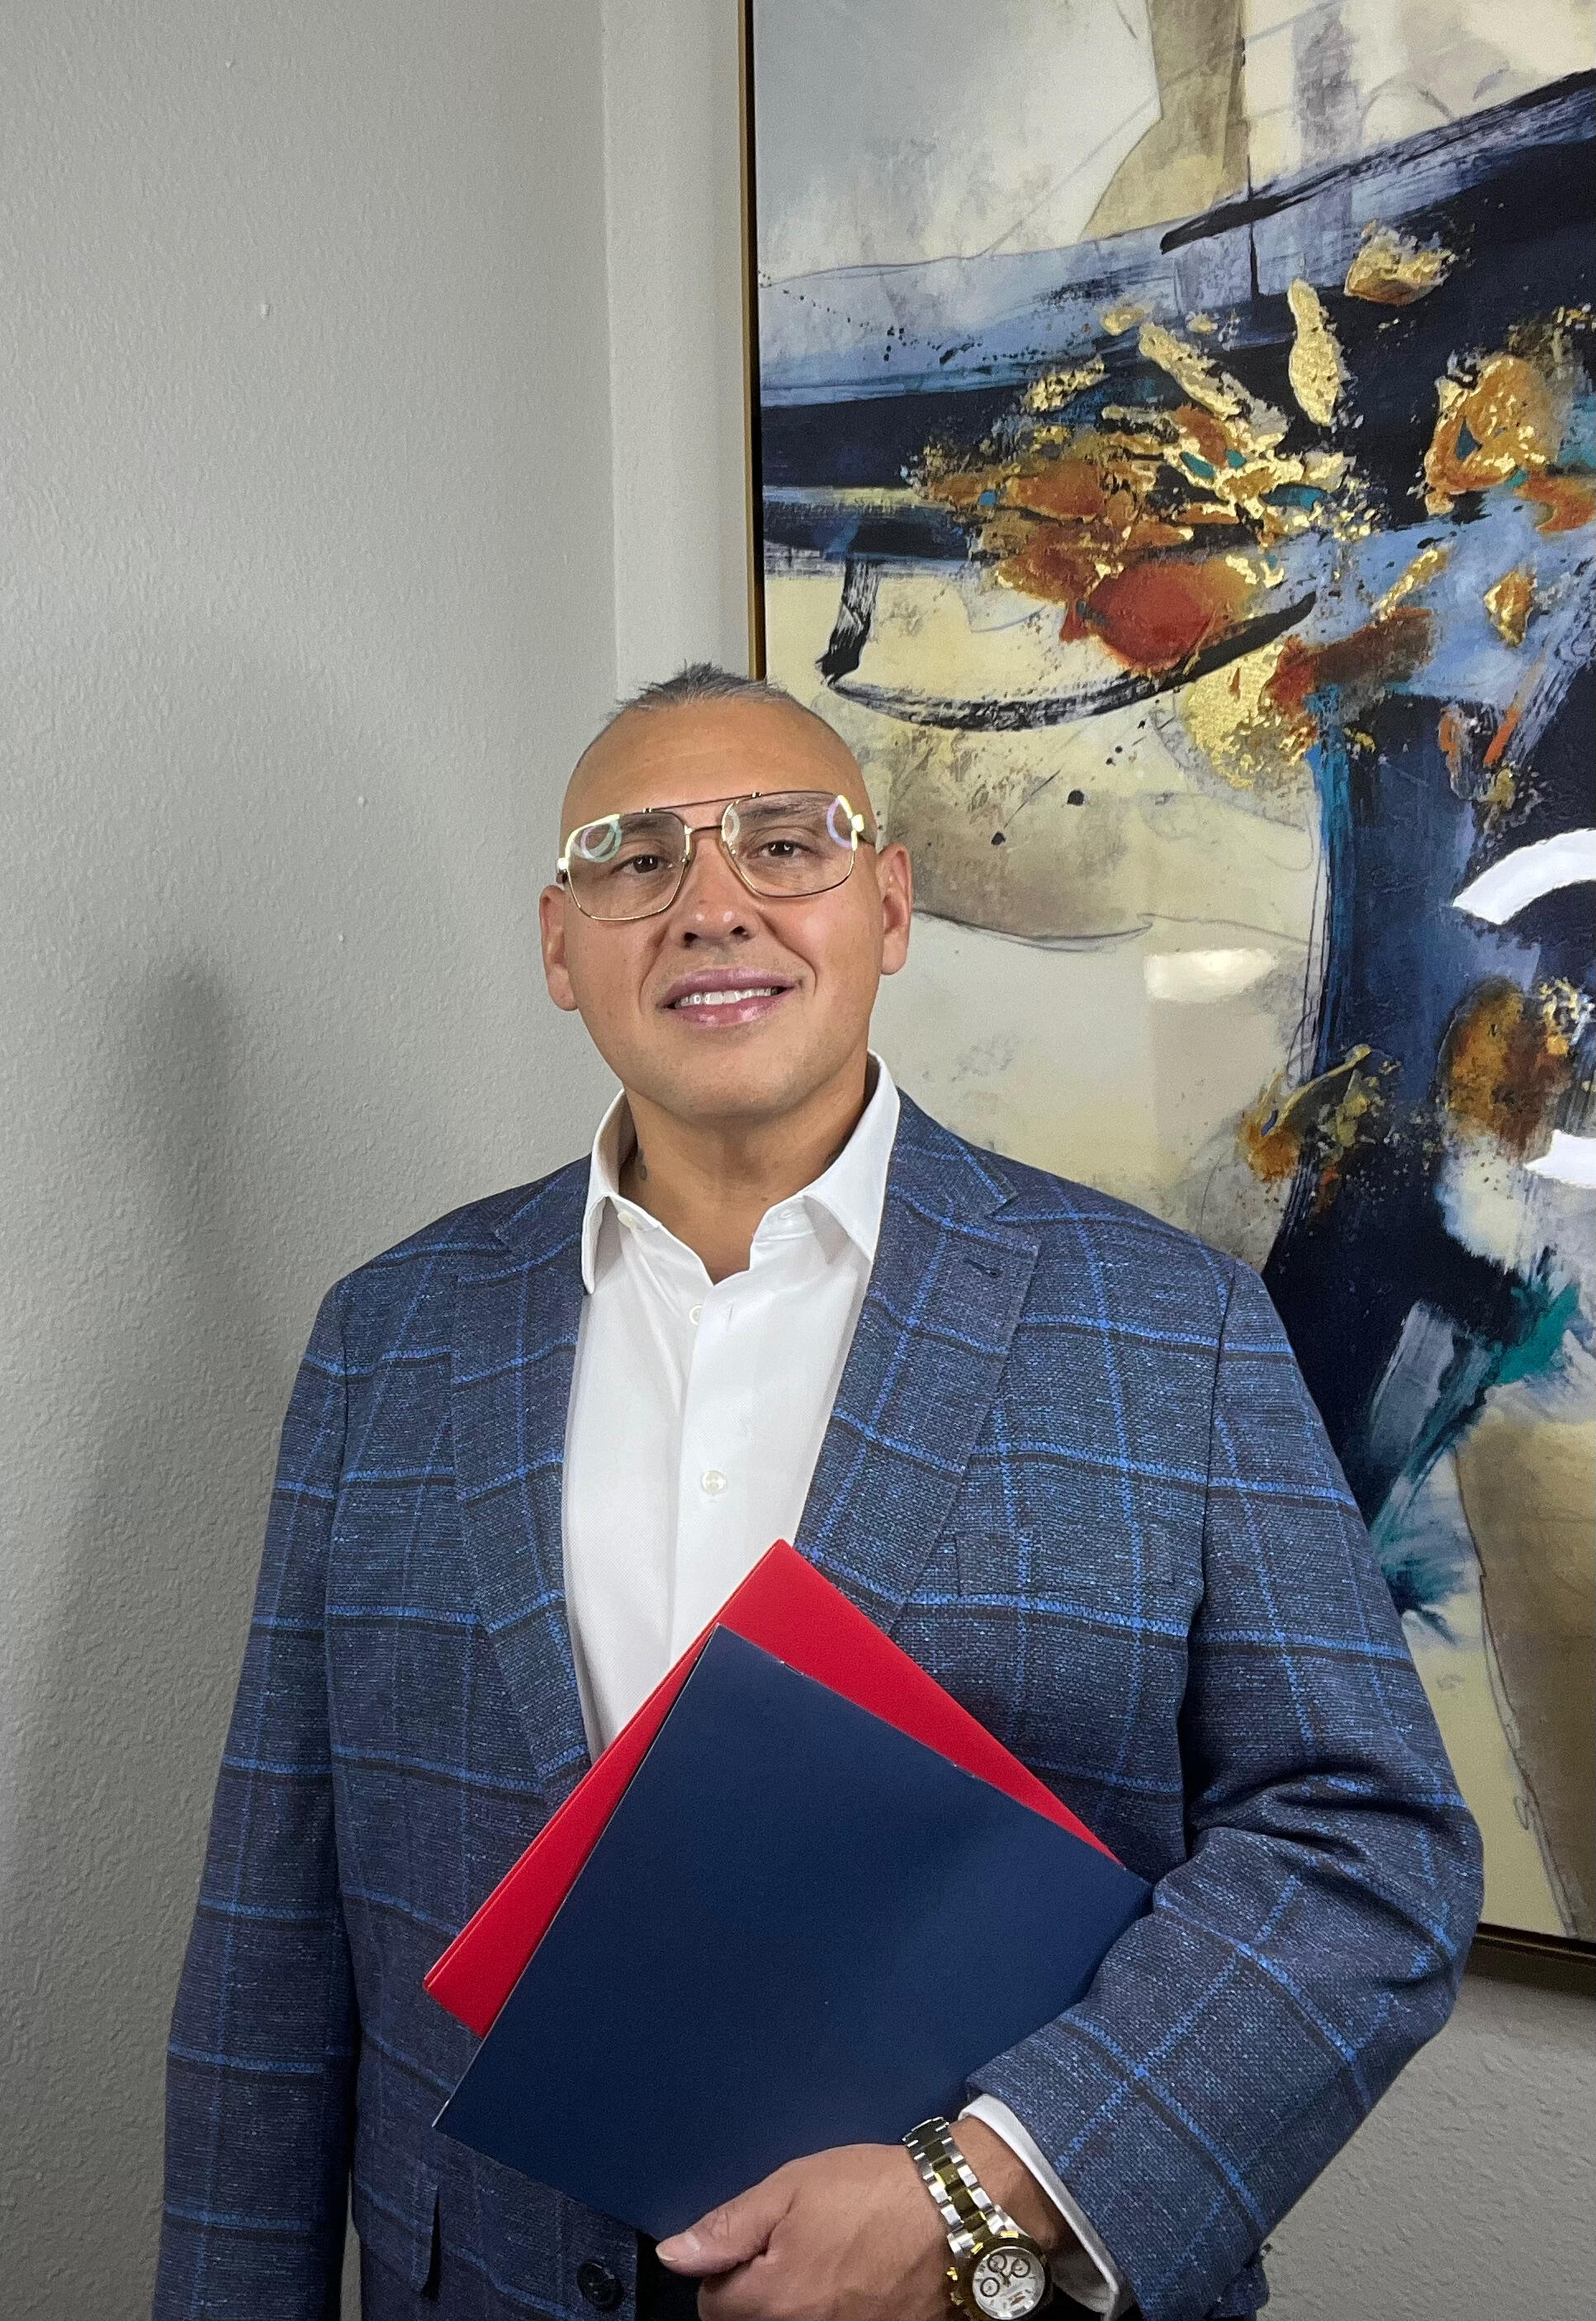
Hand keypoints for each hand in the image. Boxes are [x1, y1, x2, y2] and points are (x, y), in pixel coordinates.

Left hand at [653, 2121, 1068, 2320]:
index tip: (756, 2241)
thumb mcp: (792, 2188)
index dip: (727, 2266)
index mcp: (772, 2300)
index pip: (712, 2305)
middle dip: (759, 2291)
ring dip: (796, 2303)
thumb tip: (676, 2254)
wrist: (958, 2215)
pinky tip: (855, 2282)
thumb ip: (729, 2227)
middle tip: (795, 2247)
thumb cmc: (874, 2193)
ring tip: (830, 2262)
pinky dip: (834, 2310)